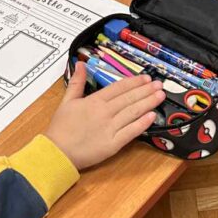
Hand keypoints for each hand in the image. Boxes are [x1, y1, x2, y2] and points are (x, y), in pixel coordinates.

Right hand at [45, 64, 164, 168]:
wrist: (57, 152)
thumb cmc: (60, 129)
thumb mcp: (66, 101)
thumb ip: (77, 82)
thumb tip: (82, 64)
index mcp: (94, 101)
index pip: (118, 88)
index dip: (134, 82)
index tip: (145, 78)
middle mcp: (105, 113)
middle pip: (129, 98)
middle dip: (146, 90)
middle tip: (159, 84)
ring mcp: (110, 128)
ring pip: (133, 112)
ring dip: (148, 103)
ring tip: (160, 96)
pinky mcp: (113, 144)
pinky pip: (131, 132)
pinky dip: (142, 123)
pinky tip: (152, 116)